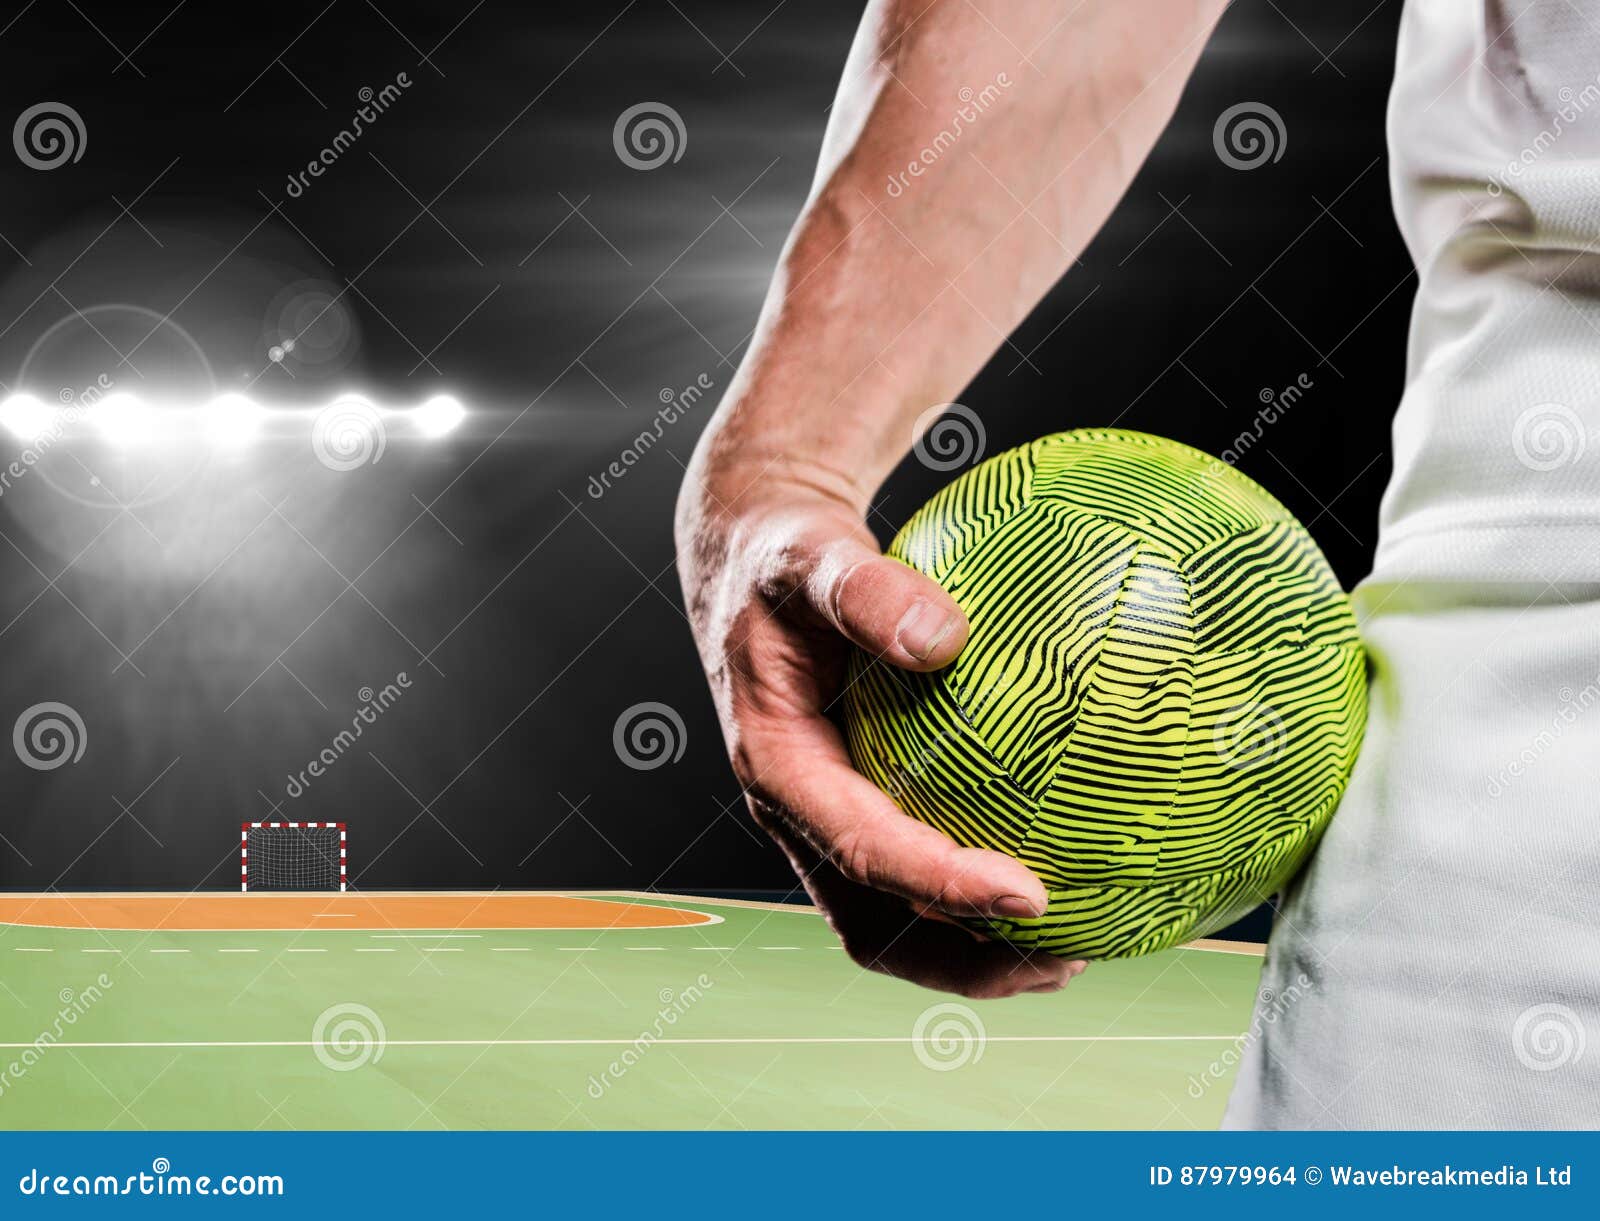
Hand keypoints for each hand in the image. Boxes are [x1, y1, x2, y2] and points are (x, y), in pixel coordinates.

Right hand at [676, 467, 1085, 997]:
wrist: (749, 556)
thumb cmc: (778, 553)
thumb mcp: (806, 554)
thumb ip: (861, 589)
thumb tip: (944, 637)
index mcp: (778, 765)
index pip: (862, 850)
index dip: (942, 886)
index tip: (1031, 894)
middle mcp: (798, 809)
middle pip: (874, 926)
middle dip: (965, 960)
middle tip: (1065, 958)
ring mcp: (825, 815)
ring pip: (893, 920)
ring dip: (973, 951)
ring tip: (1071, 950)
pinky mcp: (855, 802)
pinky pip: (913, 872)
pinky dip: (973, 897)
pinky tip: (1054, 864)